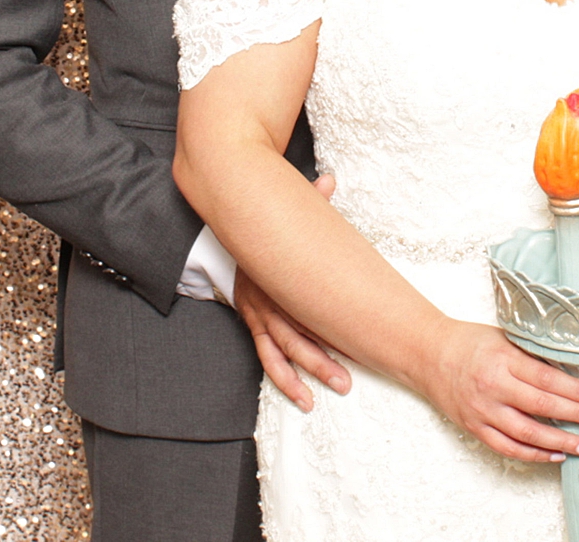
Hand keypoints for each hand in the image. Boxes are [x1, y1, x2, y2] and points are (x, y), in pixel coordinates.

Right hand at [234, 172, 350, 412]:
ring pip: (281, 351)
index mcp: (279, 273)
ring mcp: (258, 314)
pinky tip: (302, 398)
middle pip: (294, 335)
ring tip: (325, 395)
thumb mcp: (282, 211)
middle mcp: (267, 298)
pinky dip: (283, 379)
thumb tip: (328, 179)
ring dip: (303, 374)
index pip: (306, 304)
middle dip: (319, 359)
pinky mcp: (252, 322)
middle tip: (345, 379)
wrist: (222, 234)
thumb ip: (308, 199)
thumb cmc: (263, 226)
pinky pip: (267, 357)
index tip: (356, 342)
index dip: (329, 325)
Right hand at [415, 321, 578, 465]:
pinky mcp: (474, 428)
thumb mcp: (504, 339)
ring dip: (560, 443)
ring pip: (528, 434)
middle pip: (543, 407)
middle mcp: (492, 387)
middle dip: (578, 417)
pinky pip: (508, 447)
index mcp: (502, 360)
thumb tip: (575, 371)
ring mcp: (482, 411)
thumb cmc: (471, 342)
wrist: (429, 355)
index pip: (547, 379)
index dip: (576, 392)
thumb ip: (533, 356)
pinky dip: (534, 455)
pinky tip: (556, 456)